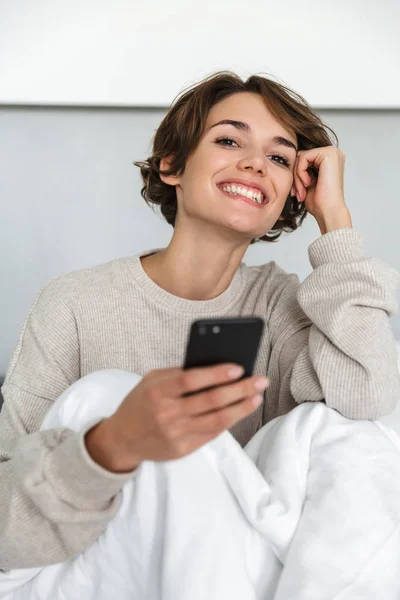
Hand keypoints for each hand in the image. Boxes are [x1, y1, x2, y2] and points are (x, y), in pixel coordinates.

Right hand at [85, 364, 268, 471]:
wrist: (122, 439)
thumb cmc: (141, 403)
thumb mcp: (151, 381)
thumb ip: (178, 374)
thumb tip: (215, 366)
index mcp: (157, 391)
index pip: (191, 381)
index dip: (216, 374)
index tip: (239, 367)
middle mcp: (167, 413)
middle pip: (210, 401)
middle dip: (240, 389)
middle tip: (260, 380)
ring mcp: (175, 434)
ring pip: (217, 420)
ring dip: (241, 408)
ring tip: (257, 397)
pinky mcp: (182, 450)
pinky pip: (211, 434)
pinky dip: (229, 421)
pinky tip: (241, 410)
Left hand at [290, 146, 351, 232]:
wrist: (329, 212)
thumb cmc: (319, 202)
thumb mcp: (307, 182)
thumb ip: (302, 169)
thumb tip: (288, 160)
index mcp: (330, 160)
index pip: (304, 159)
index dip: (296, 174)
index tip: (296, 191)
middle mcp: (333, 153)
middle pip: (301, 157)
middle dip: (296, 176)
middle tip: (297, 192)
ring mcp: (332, 152)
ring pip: (301, 157)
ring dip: (297, 176)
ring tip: (301, 191)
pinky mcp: (328, 154)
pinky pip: (303, 157)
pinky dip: (300, 172)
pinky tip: (307, 184)